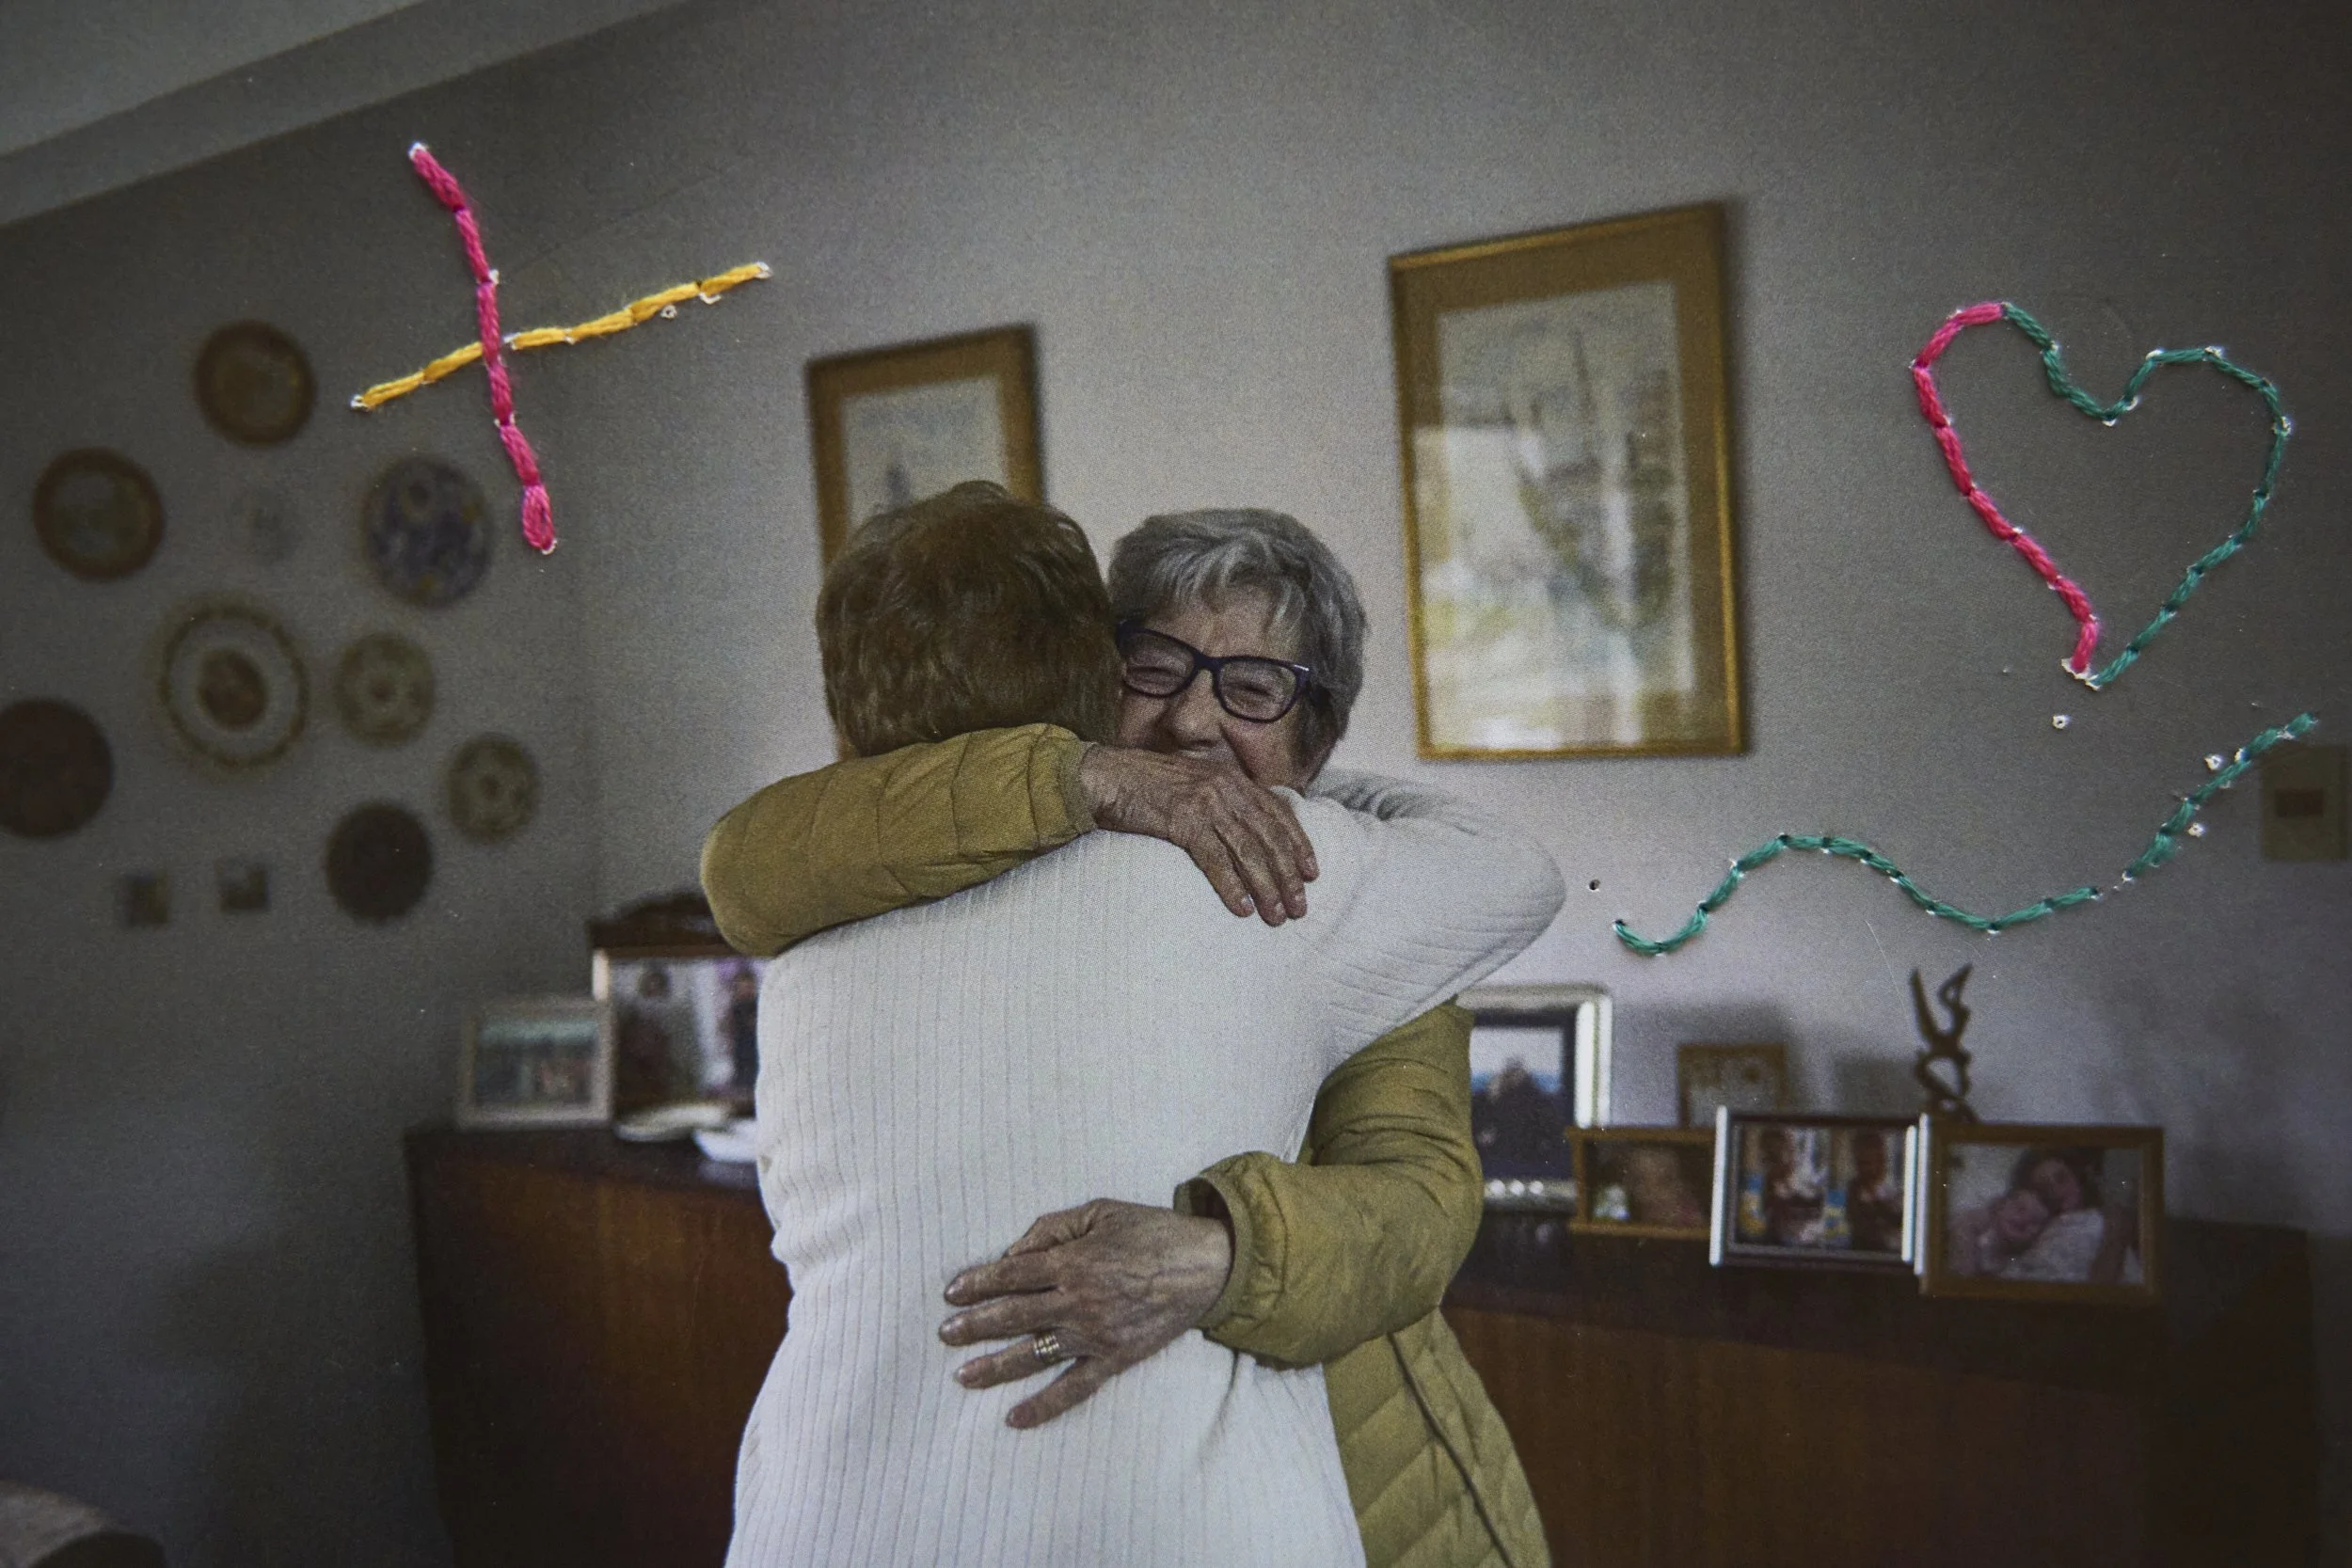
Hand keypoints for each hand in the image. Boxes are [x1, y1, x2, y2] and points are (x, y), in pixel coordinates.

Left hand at [939, 1199, 1233, 1428]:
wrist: (1206, 1265)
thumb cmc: (1151, 1231)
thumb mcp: (1100, 1211)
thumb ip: (1051, 1228)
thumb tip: (1012, 1254)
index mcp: (1073, 1260)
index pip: (1011, 1273)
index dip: (977, 1282)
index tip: (951, 1293)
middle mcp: (1078, 1300)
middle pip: (1013, 1314)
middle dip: (974, 1325)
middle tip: (945, 1334)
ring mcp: (1094, 1334)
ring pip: (1033, 1354)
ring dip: (994, 1366)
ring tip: (963, 1375)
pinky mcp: (1114, 1359)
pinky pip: (1073, 1389)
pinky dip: (1043, 1407)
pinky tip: (1014, 1419)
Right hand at [1077, 745, 1316, 924]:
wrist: (1103, 777)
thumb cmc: (1144, 786)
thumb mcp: (1192, 784)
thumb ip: (1220, 801)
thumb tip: (1245, 832)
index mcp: (1231, 778)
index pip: (1279, 813)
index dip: (1299, 844)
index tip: (1312, 873)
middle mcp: (1225, 787)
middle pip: (1269, 837)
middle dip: (1288, 875)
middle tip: (1299, 907)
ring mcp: (1204, 802)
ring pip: (1248, 851)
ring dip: (1266, 888)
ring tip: (1276, 916)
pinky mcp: (1182, 820)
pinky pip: (1215, 859)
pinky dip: (1232, 886)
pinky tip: (1242, 908)